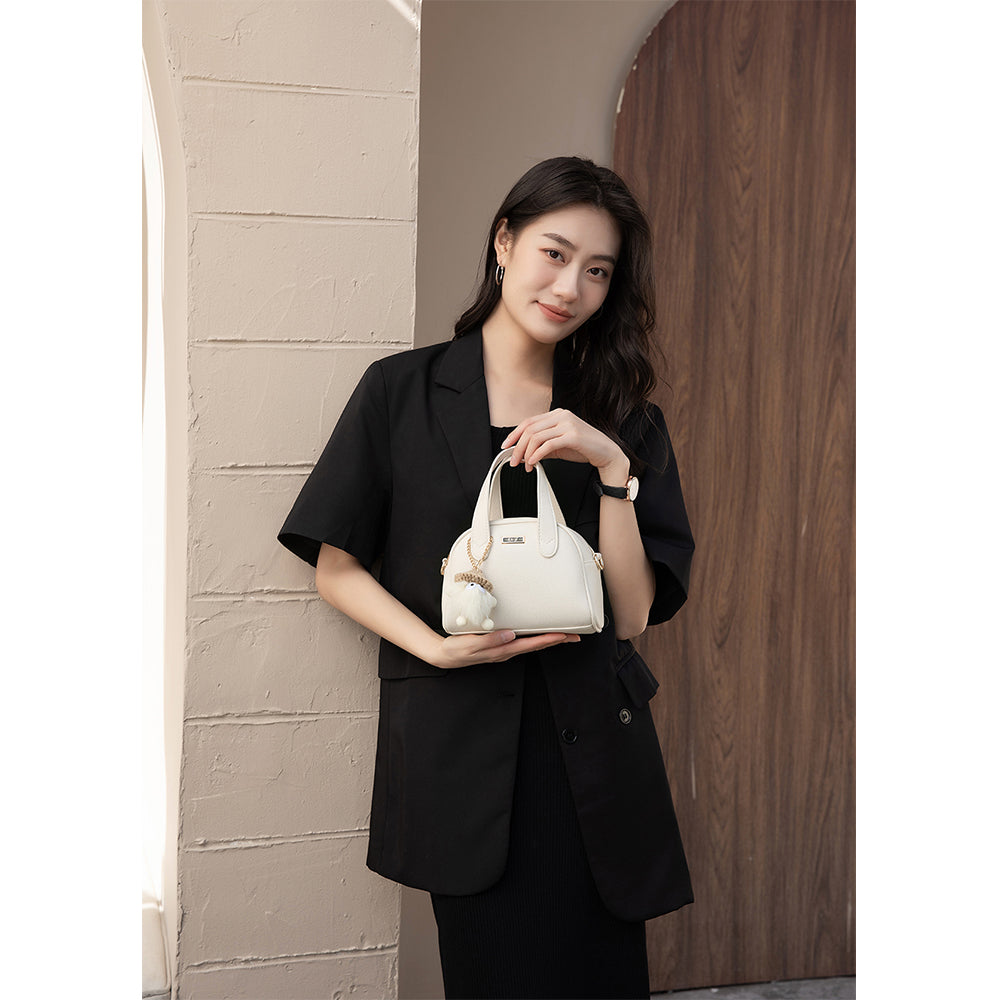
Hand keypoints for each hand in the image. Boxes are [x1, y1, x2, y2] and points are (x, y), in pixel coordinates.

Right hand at [429, 630, 580, 668]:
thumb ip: (491, 641)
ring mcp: (504, 649)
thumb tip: (511, 635)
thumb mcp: (471, 645)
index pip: (531, 644)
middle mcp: (507, 651)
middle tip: (575, 635)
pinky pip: (523, 642)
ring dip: (548, 640)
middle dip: (556, 641)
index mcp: (502, 650)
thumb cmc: (457, 650)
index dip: (549, 639)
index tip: (565, 635)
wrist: (446, 655)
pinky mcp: (500, 645)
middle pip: (537, 646)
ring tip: (563, 633)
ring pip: (532, 644)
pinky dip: (535, 638)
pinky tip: (538, 632)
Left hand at [501, 409, 628, 482]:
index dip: (514, 434)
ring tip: (525, 465)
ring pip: (536, 436)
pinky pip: (548, 445)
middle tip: (513, 461)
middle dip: (518, 447)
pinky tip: (533, 463)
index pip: (529, 421)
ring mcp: (567, 424)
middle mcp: (561, 415)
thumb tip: (523, 454)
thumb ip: (542, 447)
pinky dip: (537, 455)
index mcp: (557, 414)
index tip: (506, 446)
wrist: (607, 454)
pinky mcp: (573, 435)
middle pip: (529, 429)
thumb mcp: (559, 446)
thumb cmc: (584, 448)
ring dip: (526, 453)